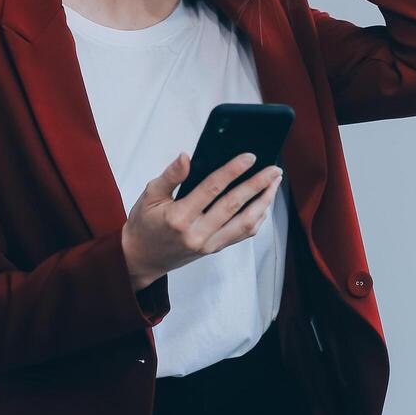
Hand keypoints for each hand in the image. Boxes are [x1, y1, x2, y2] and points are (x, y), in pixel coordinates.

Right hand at [121, 152, 284, 289]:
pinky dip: (257, 218)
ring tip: (274, 183)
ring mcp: (208, 244)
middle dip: (258, 185)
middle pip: (234, 205)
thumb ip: (170, 175)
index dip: (232, 170)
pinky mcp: (214, 249)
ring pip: (245, 223)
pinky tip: (263, 202)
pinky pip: (242, 234)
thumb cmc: (144, 223)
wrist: (141, 258)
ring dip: (264, 202)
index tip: (250, 156)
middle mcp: (196, 234)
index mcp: (178, 217)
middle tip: (274, 168)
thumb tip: (186, 156)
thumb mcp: (150, 195)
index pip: (212, 189)